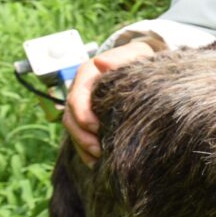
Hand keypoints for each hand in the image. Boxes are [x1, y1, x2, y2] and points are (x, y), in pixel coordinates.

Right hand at [62, 40, 158, 165]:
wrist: (144, 66)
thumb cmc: (140, 60)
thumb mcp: (136, 53)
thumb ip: (121, 56)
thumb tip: (101, 62)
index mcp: (88, 74)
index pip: (77, 96)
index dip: (83, 114)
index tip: (96, 127)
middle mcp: (81, 91)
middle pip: (71, 117)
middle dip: (82, 136)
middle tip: (98, 150)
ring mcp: (84, 107)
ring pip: (73, 129)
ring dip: (83, 146)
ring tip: (98, 159)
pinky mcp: (90, 120)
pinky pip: (81, 137)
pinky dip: (86, 152)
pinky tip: (96, 163)